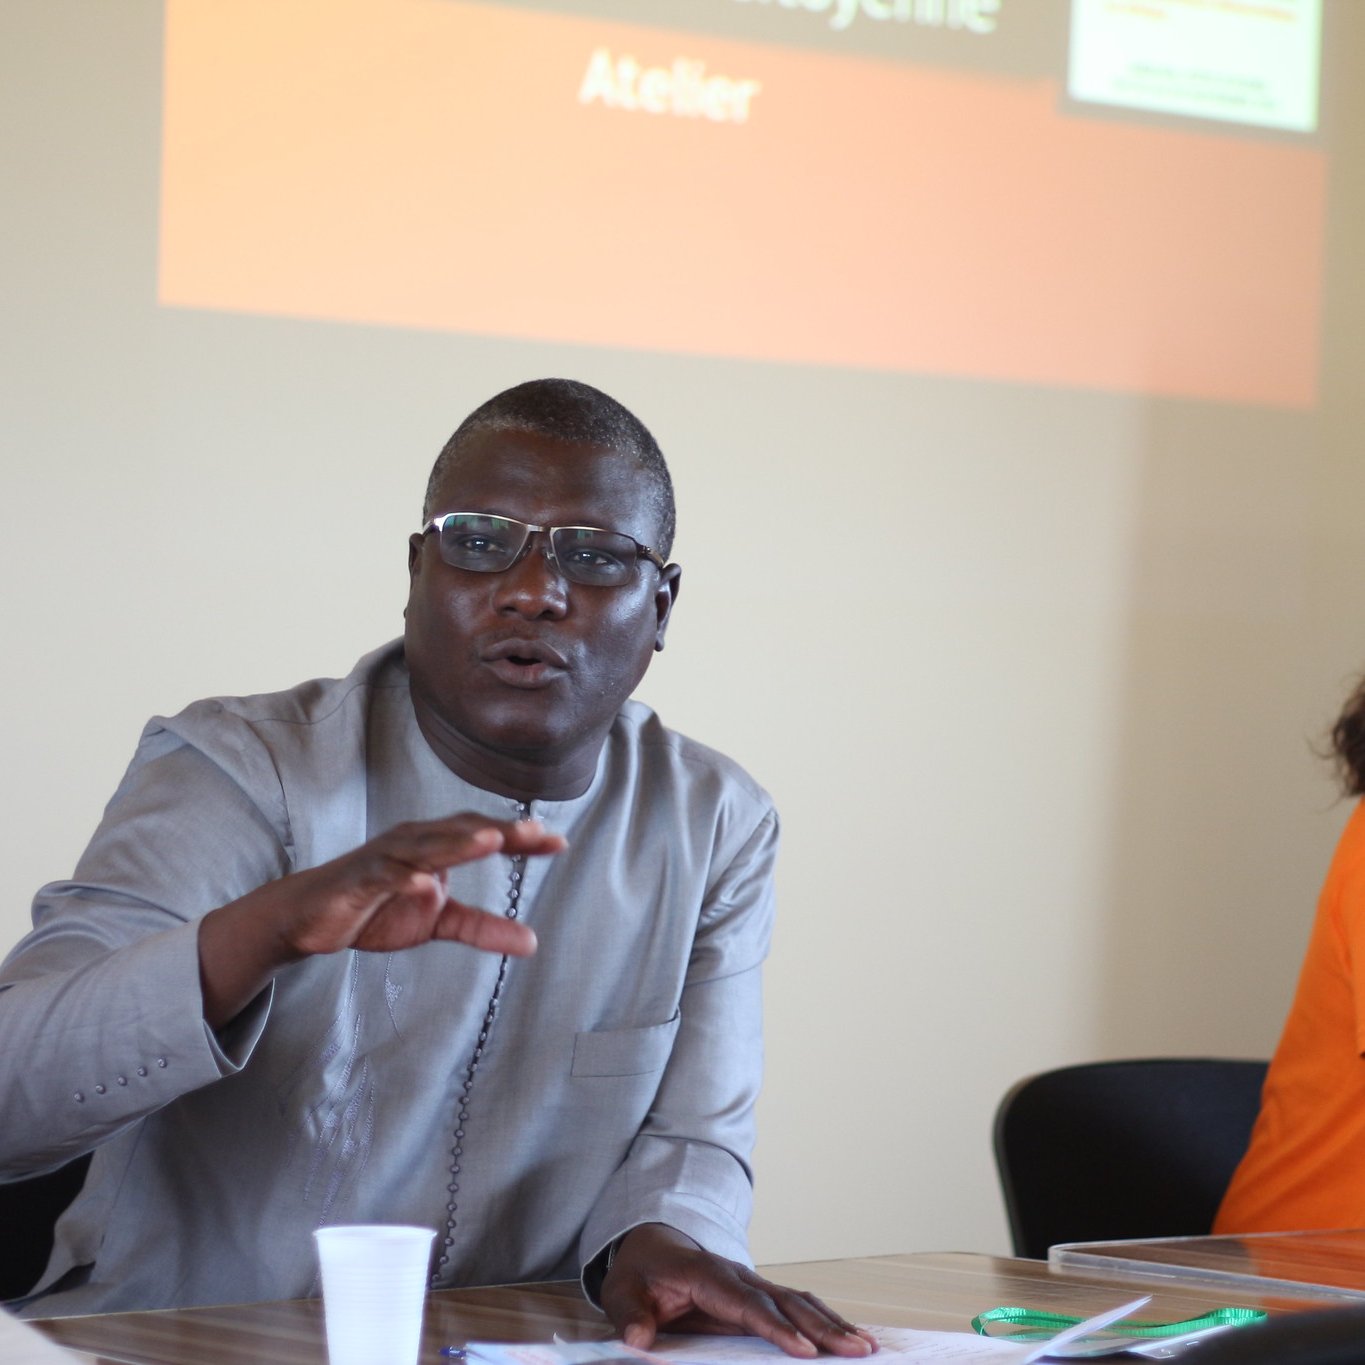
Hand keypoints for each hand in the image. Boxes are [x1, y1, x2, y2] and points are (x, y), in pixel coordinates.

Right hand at [199, 813, 564, 1025]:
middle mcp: (413, 842)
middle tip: (536, 832)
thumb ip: (484, 928)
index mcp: (435, 846)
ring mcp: (385, 857)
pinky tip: (425, 881)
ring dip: (458, 843)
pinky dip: (404, 876)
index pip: (484, 835)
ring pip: (427, 846)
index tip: (558, 843)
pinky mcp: (357, 879)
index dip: (520, 837)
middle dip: (498, 831)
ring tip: (492, 842)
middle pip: (461, 831)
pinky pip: (384, 875)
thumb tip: (533, 942)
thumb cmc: (376, 908)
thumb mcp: (439, 922)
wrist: (310, 918)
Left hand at [600, 1224, 877, 1358]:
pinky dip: (825, 1319)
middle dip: (822, 1326)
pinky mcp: (759, 1294)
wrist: (649, 1247)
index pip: (747, 1303)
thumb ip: (629, 1317)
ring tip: (867, 1346)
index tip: (804, 1351)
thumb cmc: (638, 1274)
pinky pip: (797, 1305)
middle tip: (857, 1351)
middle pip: (786, 1301)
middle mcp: (737, 1274)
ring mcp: (752, 1282)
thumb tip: (638, 1340)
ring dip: (832, 1322)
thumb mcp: (622, 1294)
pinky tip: (849, 1336)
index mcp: (706, 1274)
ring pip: (799, 1301)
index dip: (776, 1327)